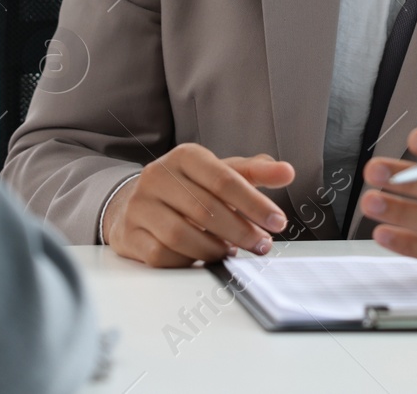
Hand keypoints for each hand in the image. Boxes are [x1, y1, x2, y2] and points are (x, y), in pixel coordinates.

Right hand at [103, 144, 294, 267]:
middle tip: (262, 245)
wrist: (136, 202)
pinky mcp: (129, 234)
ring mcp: (140, 206)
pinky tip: (203, 257)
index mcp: (185, 156)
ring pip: (182, 235)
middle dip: (241, 232)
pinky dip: (188, 260)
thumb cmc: (188, 188)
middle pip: (206, 209)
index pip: (224, 179)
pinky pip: (162, 255)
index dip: (254, 204)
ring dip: (214, 249)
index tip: (278, 222)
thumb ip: (254, 173)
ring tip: (232, 251)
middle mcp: (158, 176)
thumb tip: (287, 171)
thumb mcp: (221, 173)